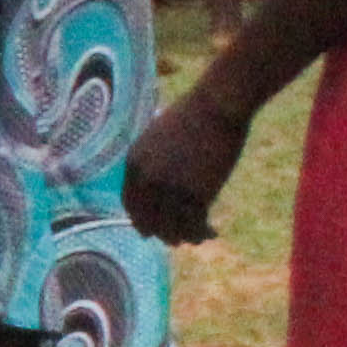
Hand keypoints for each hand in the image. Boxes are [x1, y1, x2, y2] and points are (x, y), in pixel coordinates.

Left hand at [123, 90, 243, 244]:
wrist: (216, 106)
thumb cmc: (193, 115)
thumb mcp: (158, 136)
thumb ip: (151, 160)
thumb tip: (154, 178)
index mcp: (134, 164)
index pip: (130, 203)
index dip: (141, 219)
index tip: (149, 230)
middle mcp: (147, 180)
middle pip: (149, 220)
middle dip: (162, 233)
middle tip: (174, 241)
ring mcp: (170, 188)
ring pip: (172, 227)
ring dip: (184, 237)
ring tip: (196, 239)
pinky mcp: (196, 193)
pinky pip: (195, 224)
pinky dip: (202, 232)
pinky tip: (212, 232)